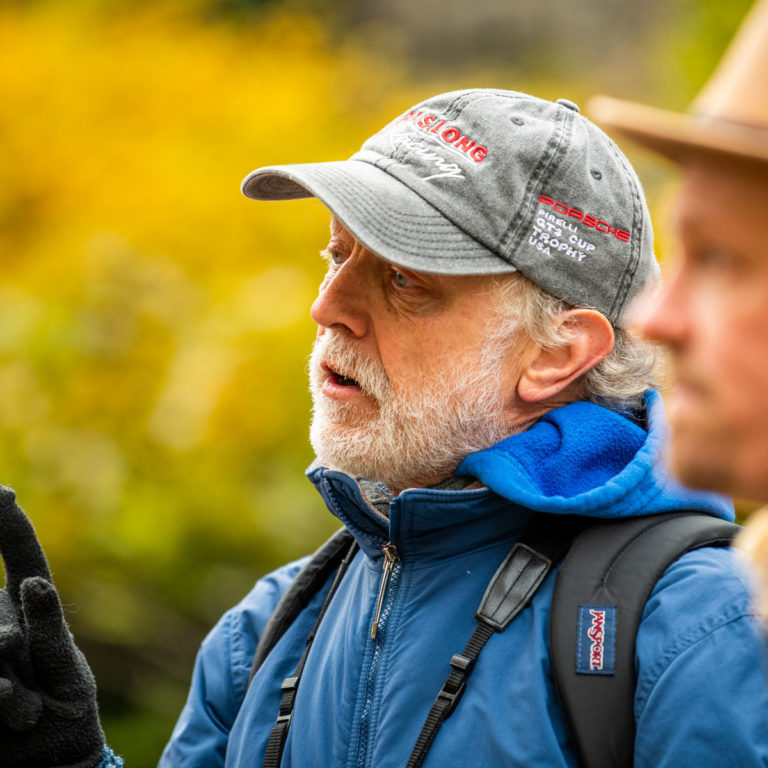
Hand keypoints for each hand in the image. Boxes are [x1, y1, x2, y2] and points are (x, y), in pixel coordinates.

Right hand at [0, 486, 104, 767]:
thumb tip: (34, 583)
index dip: (8, 524)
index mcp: (29, 608)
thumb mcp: (66, 672)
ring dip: (7, 691)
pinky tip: (15, 718)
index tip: (4, 490)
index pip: (20, 555)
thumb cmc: (62, 710)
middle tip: (28, 696)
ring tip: (26, 713)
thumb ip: (48, 629)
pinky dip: (3, 700)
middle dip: (6, 651)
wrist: (50, 761)